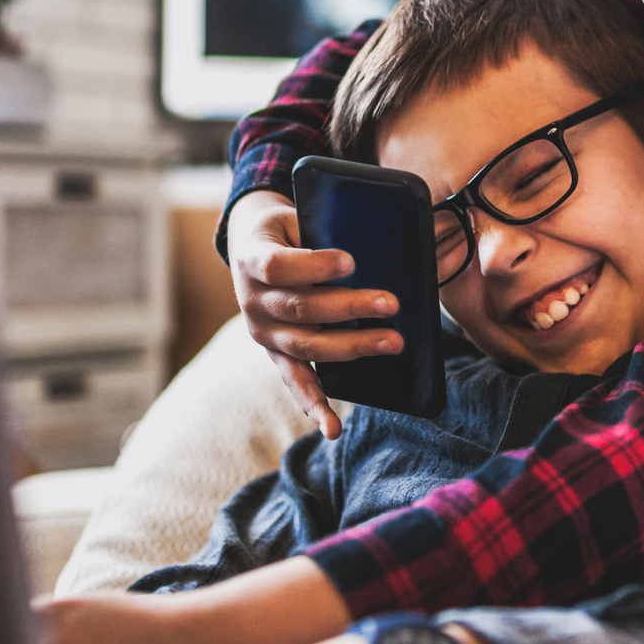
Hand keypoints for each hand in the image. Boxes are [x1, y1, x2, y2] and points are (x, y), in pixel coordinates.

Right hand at [226, 191, 402, 438]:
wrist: (250, 242)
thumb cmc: (287, 228)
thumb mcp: (297, 215)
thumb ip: (328, 227)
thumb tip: (389, 234)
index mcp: (252, 259)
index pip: (278, 266)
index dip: (313, 265)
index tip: (351, 260)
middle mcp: (252, 301)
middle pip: (301, 309)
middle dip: (349, 308)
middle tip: (391, 303)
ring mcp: (263, 333)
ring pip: (307, 345)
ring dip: (352, 346)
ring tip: (393, 342)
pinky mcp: (276, 354)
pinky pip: (295, 383)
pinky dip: (314, 406)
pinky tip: (332, 428)